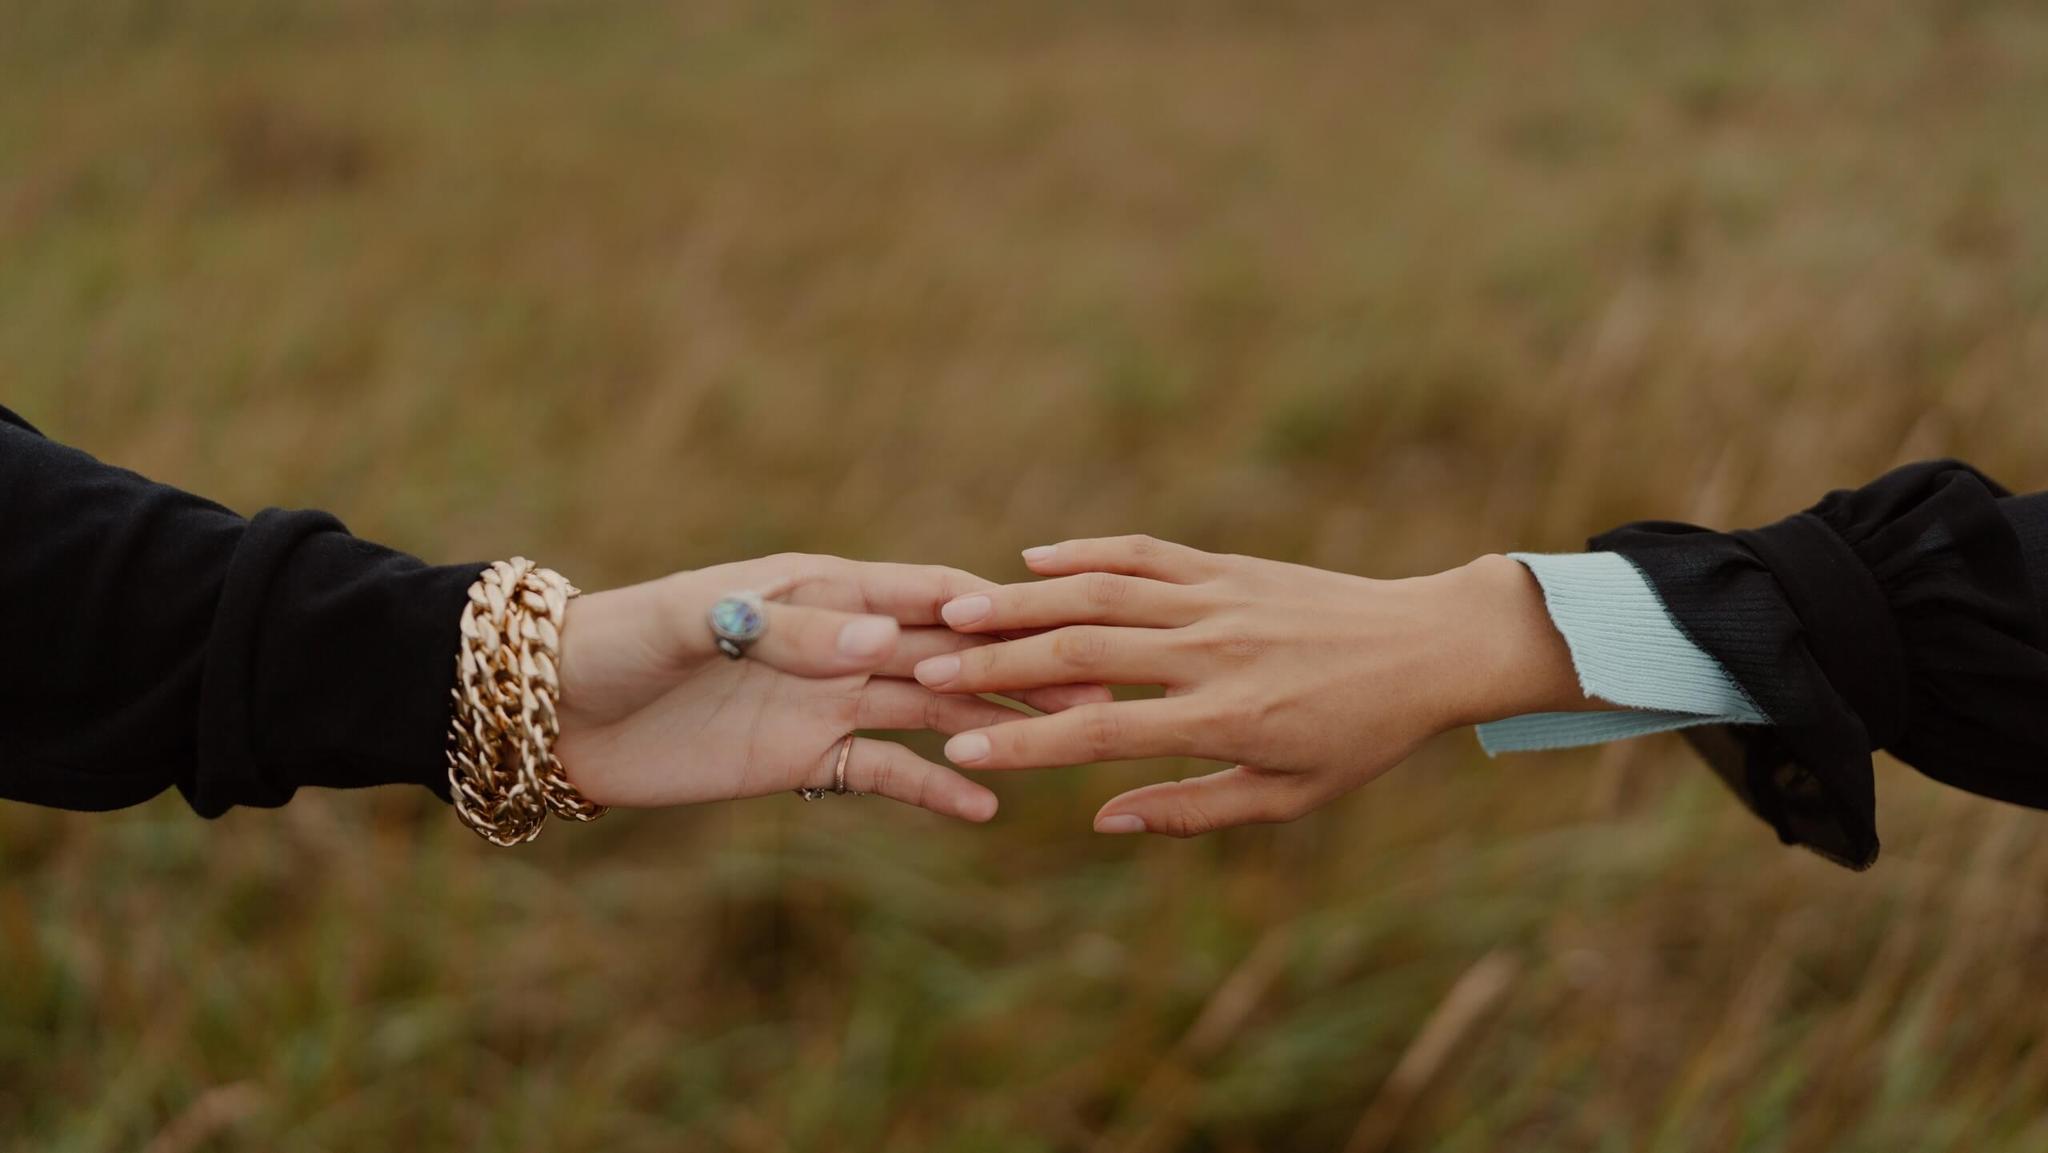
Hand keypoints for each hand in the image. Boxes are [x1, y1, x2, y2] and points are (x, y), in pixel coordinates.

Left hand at [553, 553, 1107, 821]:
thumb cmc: (617, 641)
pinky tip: (987, 807)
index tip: (1059, 627)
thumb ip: (786, 628)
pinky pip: (884, 773)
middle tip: (1095, 692)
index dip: (990, 611)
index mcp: (821, 588)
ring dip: (994, 725)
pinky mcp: (805, 759)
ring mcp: (827, 700)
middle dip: (1019, 670)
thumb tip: (883, 638)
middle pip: (949, 656)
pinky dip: (934, 789)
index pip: (926, 594)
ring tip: (1064, 745)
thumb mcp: (694, 621)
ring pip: (933, 712)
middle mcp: (839, 640)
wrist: (554, 712)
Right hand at [914, 537, 1591, 835]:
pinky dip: (1086, 553)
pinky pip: (1145, 553)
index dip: (1023, 744)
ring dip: (1023, 601)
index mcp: (1224, 718)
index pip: (1101, 732)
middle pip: (1082, 652)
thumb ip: (1192, 808)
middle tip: (926, 668)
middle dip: (997, 663)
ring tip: (956, 609)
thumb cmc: (1362, 735)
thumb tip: (1102, 821)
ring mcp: (1216, 600)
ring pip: (1101, 593)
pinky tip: (1034, 561)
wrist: (1428, 645)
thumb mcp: (1289, 796)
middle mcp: (1210, 652)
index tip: (960, 749)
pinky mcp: (1226, 566)